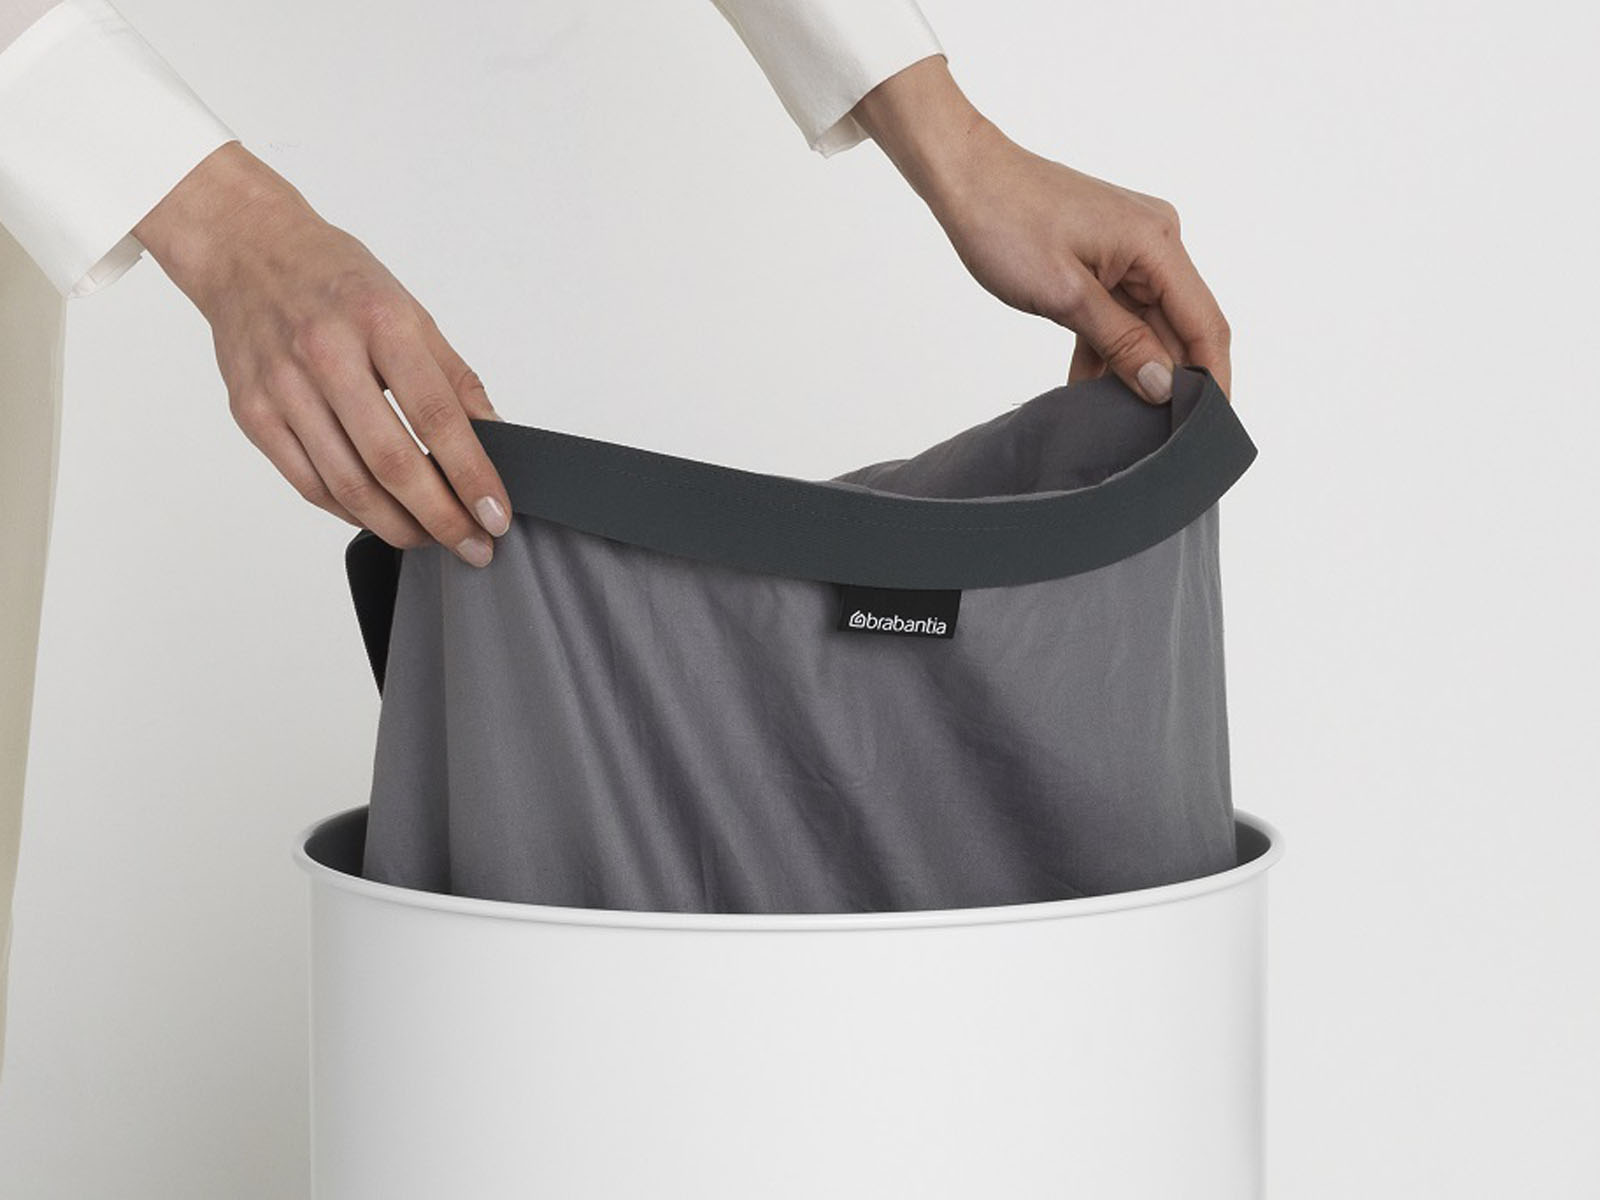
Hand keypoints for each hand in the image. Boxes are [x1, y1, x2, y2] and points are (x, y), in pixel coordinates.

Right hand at [132, 141, 511, 565]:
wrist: (248, 251)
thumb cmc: (338, 281)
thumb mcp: (411, 311)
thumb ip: (454, 379)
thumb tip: (496, 440)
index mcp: (379, 322)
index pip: (438, 417)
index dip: (472, 476)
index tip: (497, 516)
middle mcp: (326, 354)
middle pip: (392, 462)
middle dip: (442, 518)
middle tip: (473, 546)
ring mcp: (282, 387)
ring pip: (348, 486)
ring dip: (399, 526)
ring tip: (433, 539)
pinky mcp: (252, 413)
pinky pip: (310, 484)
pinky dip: (352, 512)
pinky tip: (382, 518)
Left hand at [852, 57, 1231, 403]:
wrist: (964, 176)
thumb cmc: (1006, 222)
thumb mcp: (1064, 295)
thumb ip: (1120, 342)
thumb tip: (1164, 386)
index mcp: (1157, 244)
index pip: (1205, 323)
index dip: (1212, 380)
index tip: (1208, 430)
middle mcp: (1156, 241)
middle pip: (1179, 326)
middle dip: (1167, 380)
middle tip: (1152, 438)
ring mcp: (1130, 248)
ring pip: (1147, 323)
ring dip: (1132, 367)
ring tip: (1117, 419)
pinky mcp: (1106, 255)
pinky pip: (1120, 311)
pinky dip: (1108, 347)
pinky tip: (1089, 387)